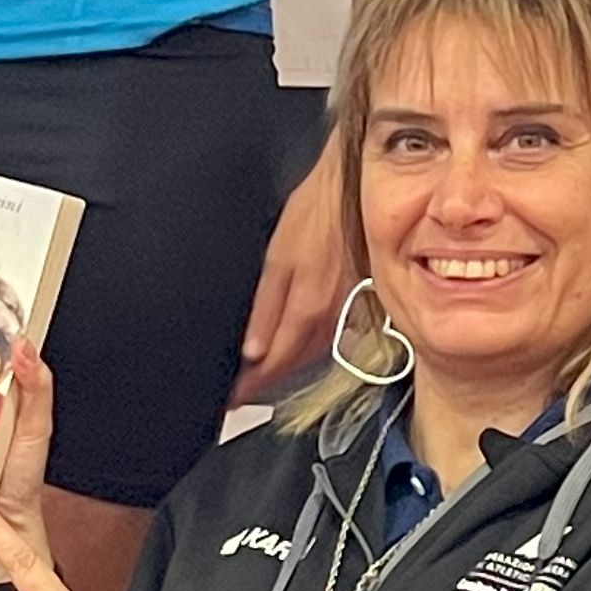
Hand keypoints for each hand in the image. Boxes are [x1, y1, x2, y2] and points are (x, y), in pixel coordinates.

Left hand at [237, 144, 351, 403]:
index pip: (274, 363)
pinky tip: (294, 351)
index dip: (250, 386)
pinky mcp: (356, 303)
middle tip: (238, 397)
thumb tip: (252, 350)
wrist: (360, 188)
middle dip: (264, 384)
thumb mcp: (280, 255)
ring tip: (259, 382)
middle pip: (292, 366)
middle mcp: (330, 319)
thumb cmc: (318, 210)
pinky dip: (306, 351)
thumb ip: (267, 306)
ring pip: (310, 356)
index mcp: (308, 309)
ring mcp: (346, 313)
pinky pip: (327, 338)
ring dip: (285, 372)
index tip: (230, 402)